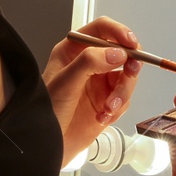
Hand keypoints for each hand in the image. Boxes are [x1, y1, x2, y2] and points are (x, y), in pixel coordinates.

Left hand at [42, 17, 142, 167]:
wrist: (45, 145)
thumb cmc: (44, 111)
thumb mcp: (65, 82)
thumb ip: (90, 62)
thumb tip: (117, 53)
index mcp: (74, 50)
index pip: (101, 30)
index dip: (119, 33)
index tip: (131, 44)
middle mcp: (89, 64)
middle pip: (122, 53)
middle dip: (129, 65)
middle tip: (130, 72)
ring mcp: (99, 83)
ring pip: (127, 78)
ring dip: (122, 93)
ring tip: (109, 106)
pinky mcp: (107, 102)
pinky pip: (125, 100)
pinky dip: (118, 108)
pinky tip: (102, 117)